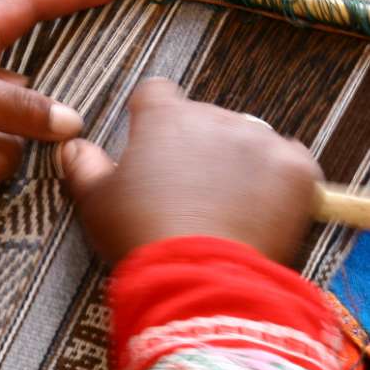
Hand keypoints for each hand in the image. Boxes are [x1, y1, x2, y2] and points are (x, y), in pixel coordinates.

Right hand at [59, 78, 321, 264]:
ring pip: (248, 138)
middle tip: (187, 186)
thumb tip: (73, 147)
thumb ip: (83, 165)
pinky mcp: (296, 169)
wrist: (200, 277)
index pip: (156, 92)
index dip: (151, 114)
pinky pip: (289, 162)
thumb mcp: (96, 202)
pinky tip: (259, 206)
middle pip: (205, 117)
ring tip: (225, 202)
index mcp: (164, 119)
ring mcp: (261, 141)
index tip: (150, 138)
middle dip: (197, 144)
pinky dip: (277, 179)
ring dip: (237, 159)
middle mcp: (215, 119)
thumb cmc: (142, 236)